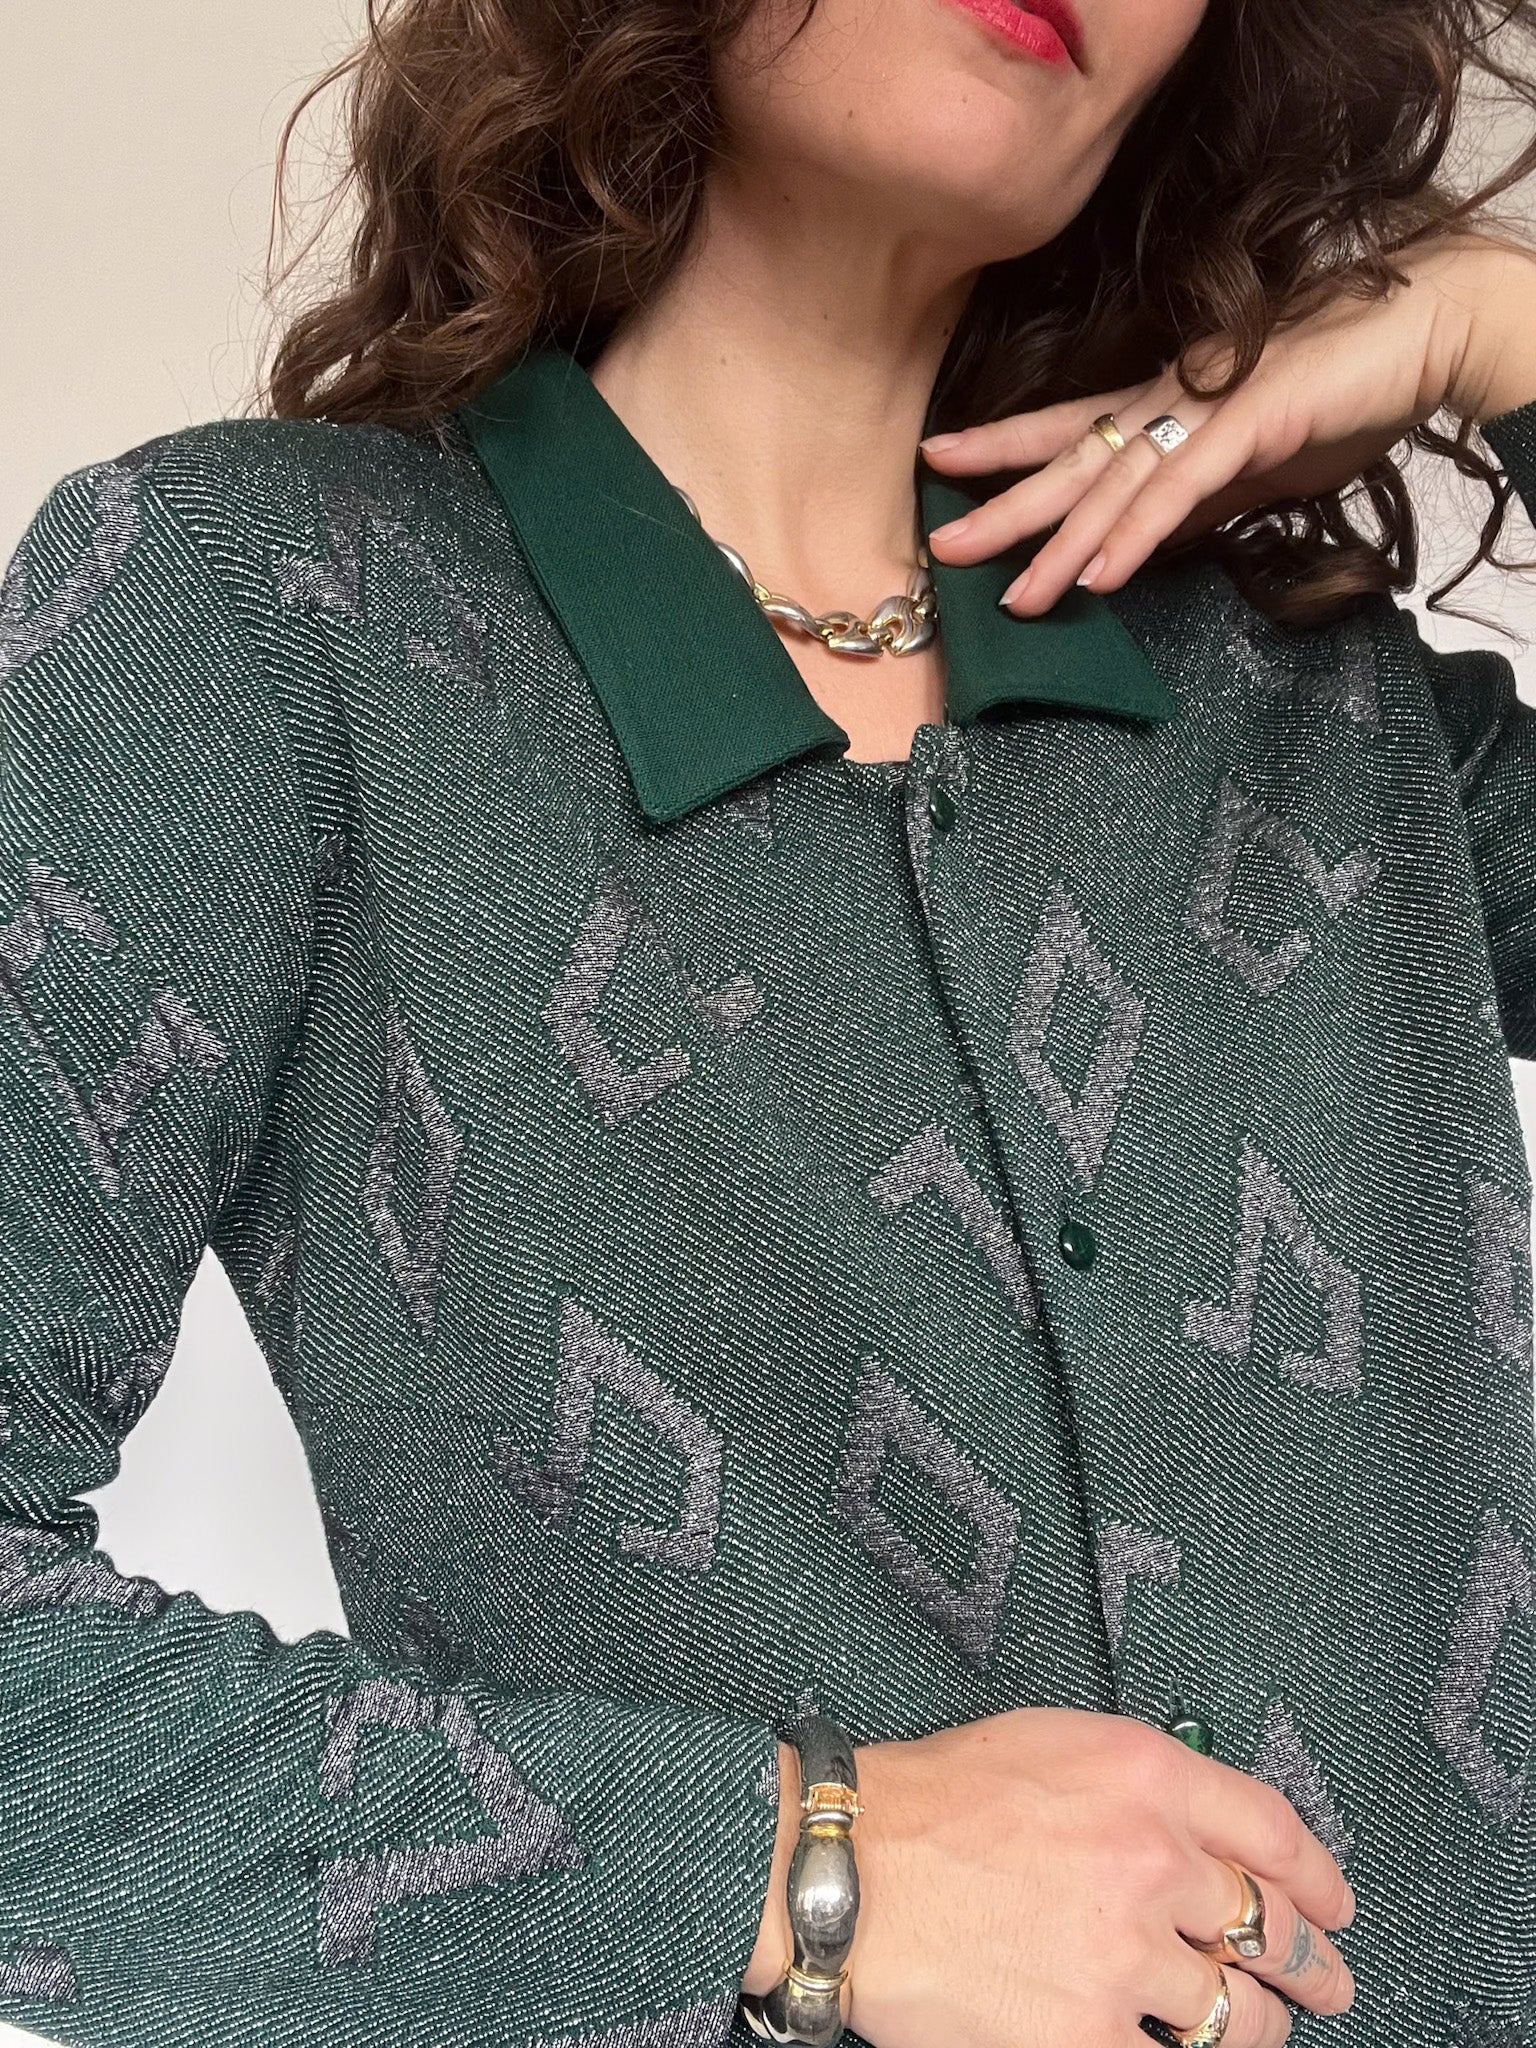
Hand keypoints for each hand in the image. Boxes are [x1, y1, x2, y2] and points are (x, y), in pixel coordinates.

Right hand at [833, 1707, 1354, 2047]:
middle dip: (1312, 1964)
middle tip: (1326, 1980)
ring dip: (1257, 2025)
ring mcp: (1126, 1952)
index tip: (1337, 1904)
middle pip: (1274, 1926)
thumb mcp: (1051, 1745)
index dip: (1322, 1878)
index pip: (1275, 1831)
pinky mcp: (1091, 2031)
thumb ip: (1136, 1785)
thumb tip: (1195, 1833)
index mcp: (1145, 1775)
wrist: (852, 1869)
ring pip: (1239, 2011)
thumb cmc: (930, 1801)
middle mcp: (1152, 1859)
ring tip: (1256, 2027)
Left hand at [919, 235, 1535, 617]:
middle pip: (1071, 462)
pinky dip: (1136, 533)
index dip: (1002, 445)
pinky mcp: (1250, 425)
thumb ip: (1197, 500)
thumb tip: (1146, 542)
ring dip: (1063, 544)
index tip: (940, 461)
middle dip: (1004, 506)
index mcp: (1166, 405)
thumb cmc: (1344, 391)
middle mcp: (1171, 401)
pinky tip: (1100, 575)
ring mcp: (1206, 409)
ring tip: (1015, 594)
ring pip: (1116, 486)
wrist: (1426, 334)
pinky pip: (1179, 490)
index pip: (1067, 428)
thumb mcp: (1252, 464)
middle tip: (939, 547)